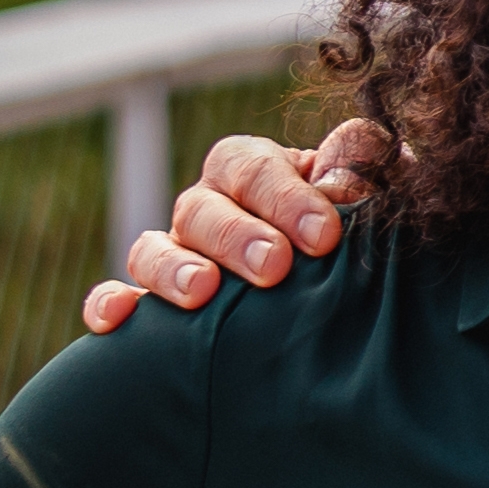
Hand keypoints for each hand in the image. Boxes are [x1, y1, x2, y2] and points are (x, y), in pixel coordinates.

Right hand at [86, 113, 383, 334]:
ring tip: (203, 291)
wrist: (346, 292)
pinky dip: (110, 304)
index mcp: (254, 171)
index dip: (284, 197)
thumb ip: (367, 168)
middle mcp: (207, 208)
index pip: (252, 167)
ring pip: (152, 249)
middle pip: (201, 208)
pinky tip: (116, 320)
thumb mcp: (378, 192)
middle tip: (274, 267)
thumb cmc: (360, 232)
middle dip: (235, 235)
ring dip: (173, 268)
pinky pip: (119, 298)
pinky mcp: (155, 304)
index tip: (324, 236)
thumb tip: (344, 175)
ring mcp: (176, 255)